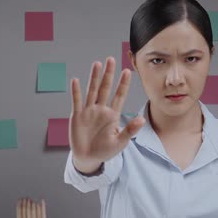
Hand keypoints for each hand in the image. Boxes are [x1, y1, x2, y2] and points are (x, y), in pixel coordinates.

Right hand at [70, 57, 145, 173]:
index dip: (123, 84)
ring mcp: (89, 111)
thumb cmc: (105, 150)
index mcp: (113, 115)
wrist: (88, 159)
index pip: (119, 96)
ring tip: (97, 64)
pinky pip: (77, 102)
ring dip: (94, 78)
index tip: (128, 71)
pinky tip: (76, 81)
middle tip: (111, 59)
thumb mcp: (120, 142)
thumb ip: (129, 130)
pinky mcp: (77, 116)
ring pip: (92, 91)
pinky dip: (76, 92)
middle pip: (105, 88)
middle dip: (108, 74)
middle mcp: (101, 110)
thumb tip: (141, 119)